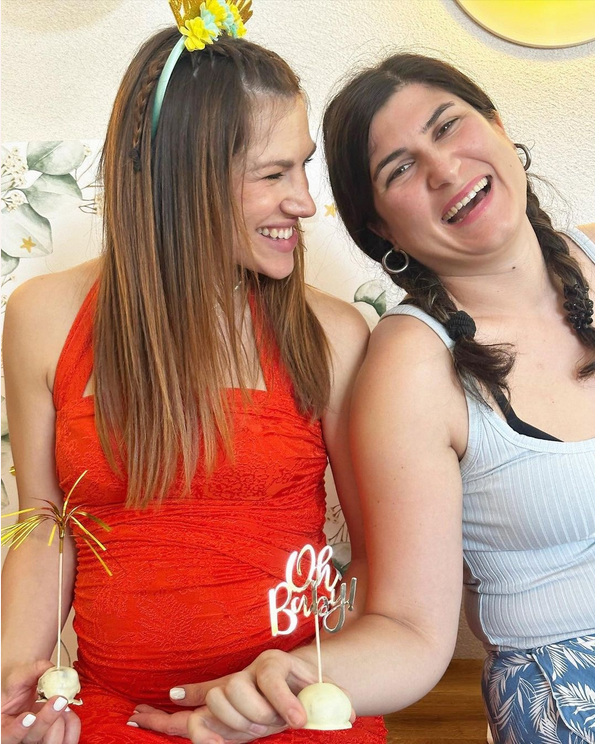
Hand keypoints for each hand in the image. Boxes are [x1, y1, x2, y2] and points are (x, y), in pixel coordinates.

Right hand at [2, 661, 79, 743]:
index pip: (6, 737)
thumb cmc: (18, 686)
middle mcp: (21, 738)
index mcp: (4, 727)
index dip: (17, 730)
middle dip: (47, 719)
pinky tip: (69, 708)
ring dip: (60, 721)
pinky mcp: (54, 738)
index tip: (29, 717)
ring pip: (51, 742)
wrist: (27, 690)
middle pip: (32, 738)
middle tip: (59, 700)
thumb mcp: (20, 676)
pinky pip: (68, 740)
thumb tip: (51, 668)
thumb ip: (33, 671)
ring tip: (63, 701)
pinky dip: (72, 724)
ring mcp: (38, 739)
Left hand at [129, 649, 352, 743]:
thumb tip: (185, 715)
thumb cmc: (283, 713)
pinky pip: (272, 686)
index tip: (136, 717)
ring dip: (258, 715)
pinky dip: (282, 704)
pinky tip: (292, 716)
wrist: (319, 694)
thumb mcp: (248, 728)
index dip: (160, 719)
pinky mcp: (275, 663)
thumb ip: (214, 725)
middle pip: (213, 700)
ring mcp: (252, 670)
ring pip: (235, 692)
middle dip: (235, 723)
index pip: (188, 712)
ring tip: (277, 719)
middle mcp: (234, 682)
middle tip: (260, 727)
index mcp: (224, 704)